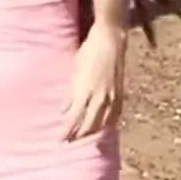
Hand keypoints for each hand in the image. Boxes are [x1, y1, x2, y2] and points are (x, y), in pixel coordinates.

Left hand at [60, 23, 126, 140]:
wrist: (111, 39)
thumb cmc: (89, 51)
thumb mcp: (75, 70)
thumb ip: (71, 92)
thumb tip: (64, 110)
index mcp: (85, 90)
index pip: (74, 118)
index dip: (66, 131)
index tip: (59, 140)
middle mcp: (99, 96)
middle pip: (88, 125)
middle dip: (77, 135)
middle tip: (69, 141)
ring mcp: (112, 96)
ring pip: (102, 123)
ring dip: (92, 132)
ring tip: (83, 135)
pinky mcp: (120, 93)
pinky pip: (115, 116)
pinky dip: (108, 124)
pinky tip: (104, 126)